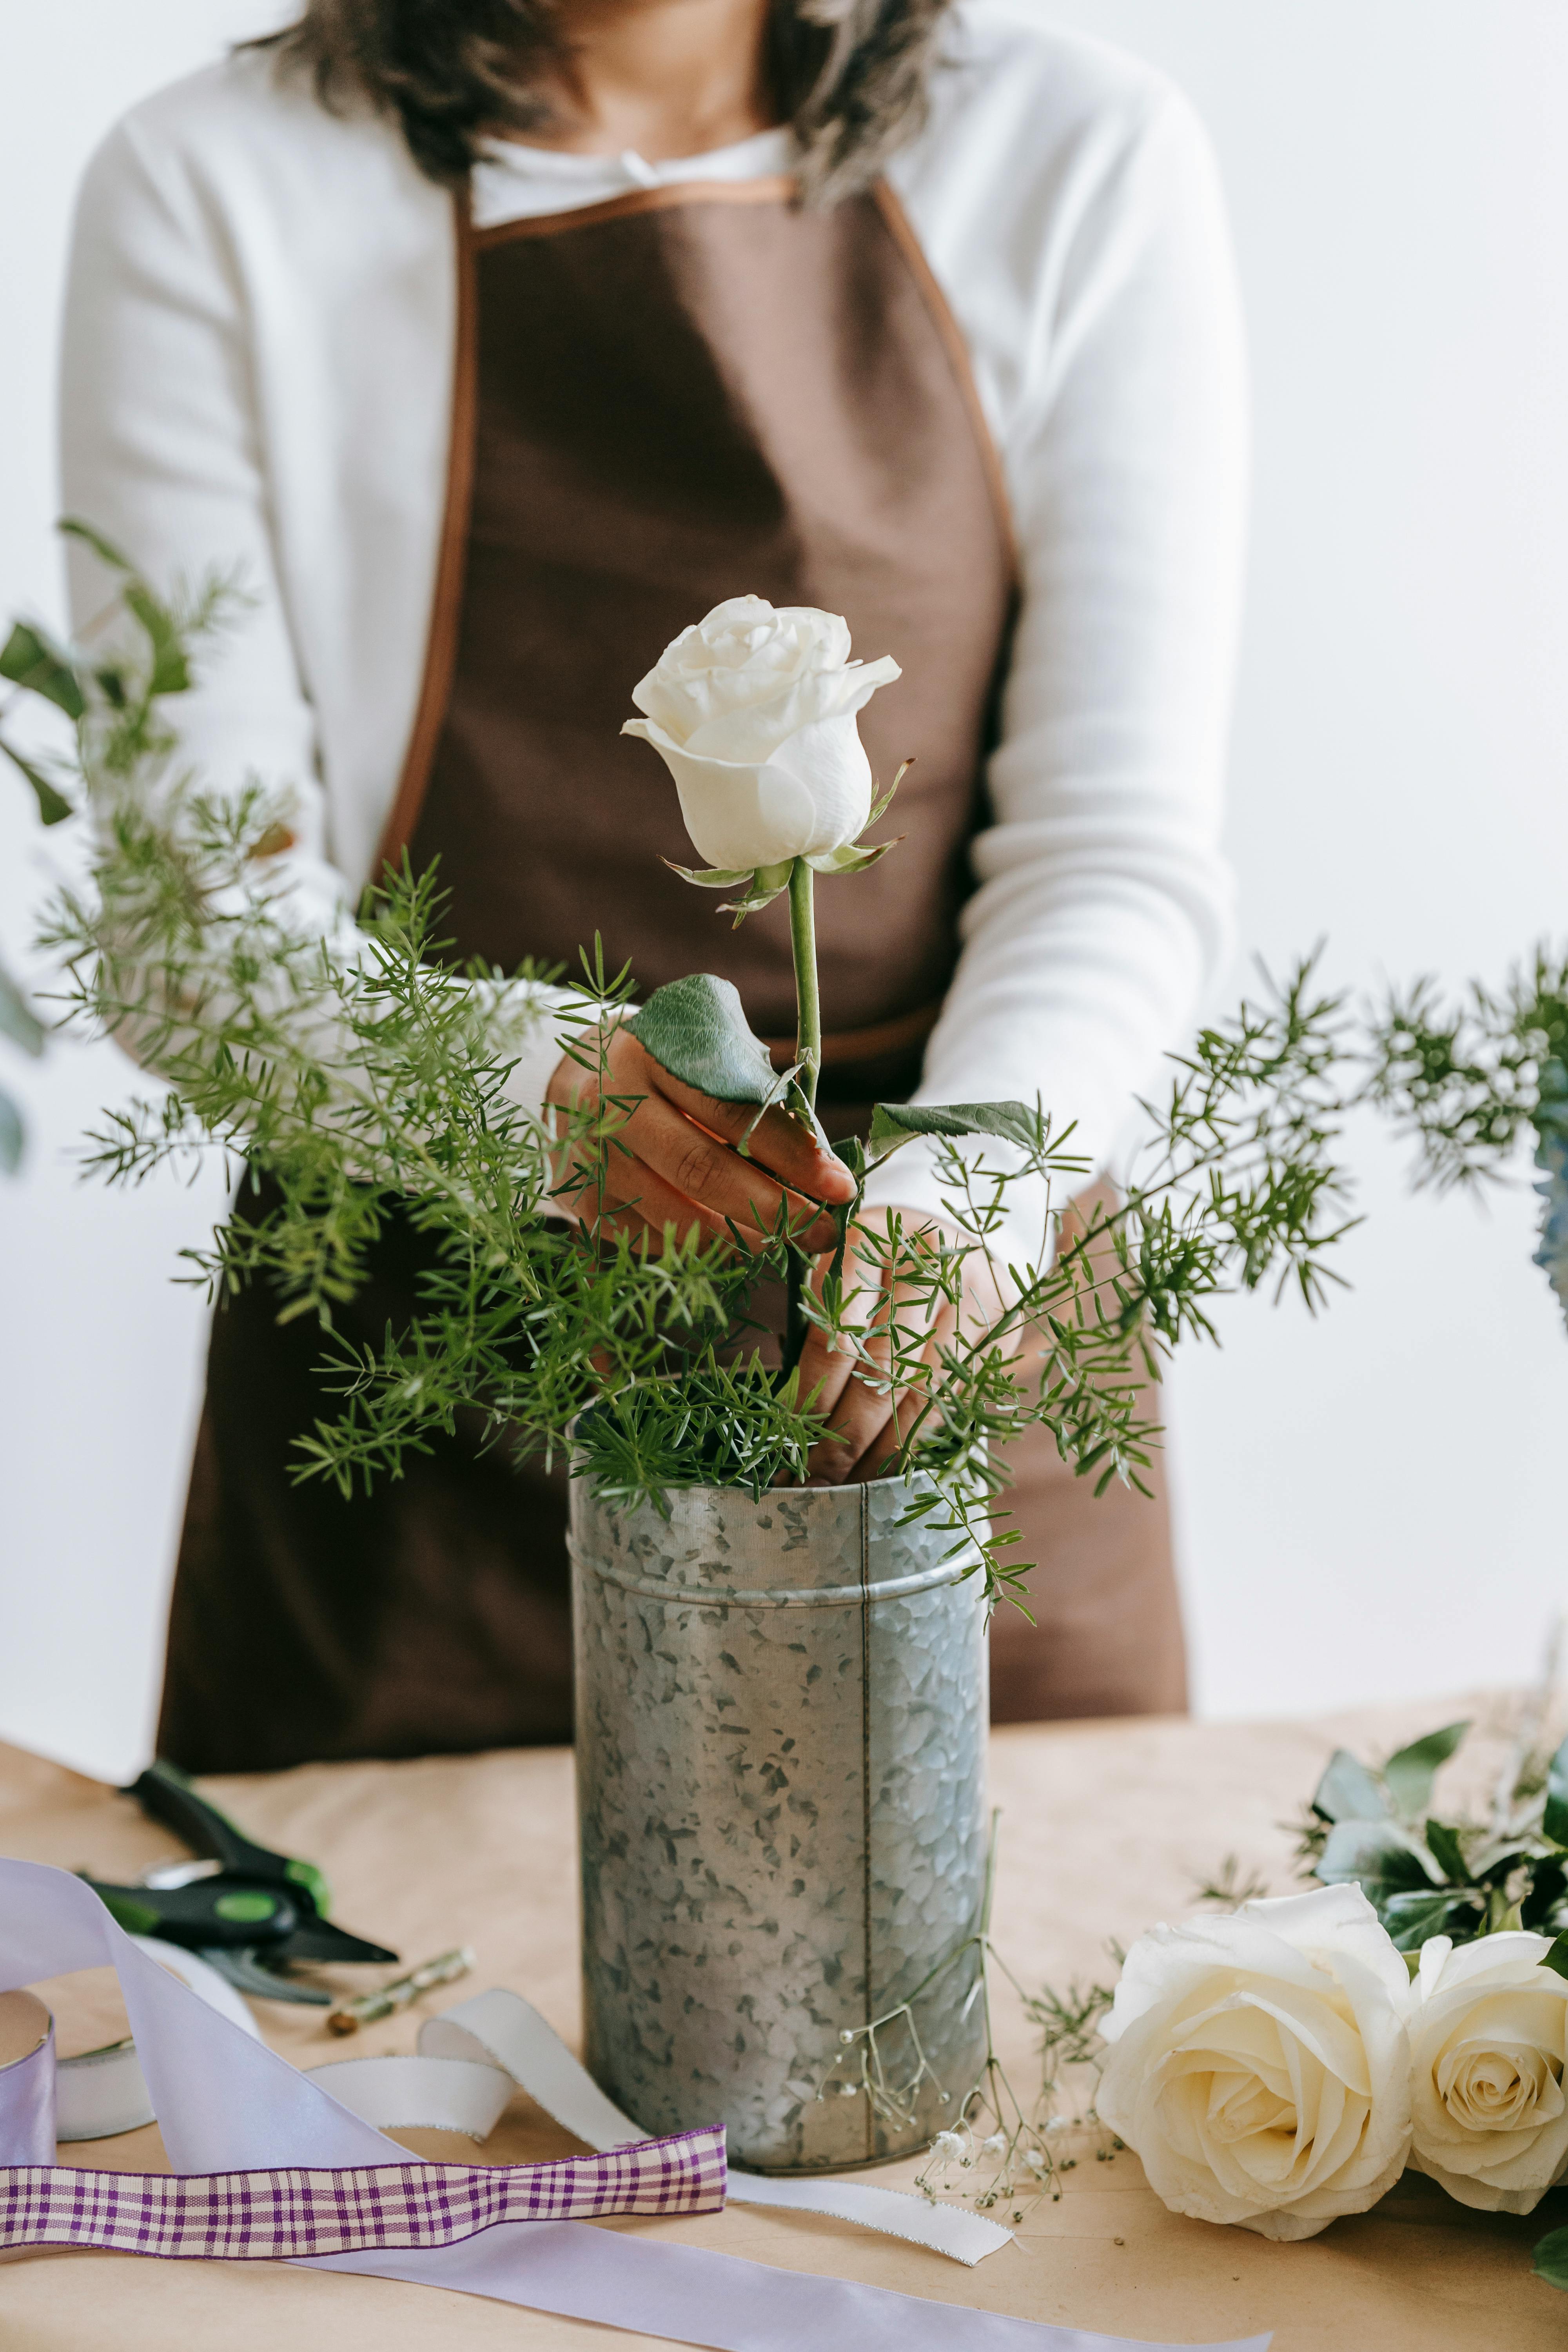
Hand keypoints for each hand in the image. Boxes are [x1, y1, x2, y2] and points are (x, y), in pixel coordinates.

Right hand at [545, 1023, 855, 1251]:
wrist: (570, 1080)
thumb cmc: (664, 1064)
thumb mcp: (702, 1050)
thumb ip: (751, 1086)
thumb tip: (820, 1152)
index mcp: (648, 1055)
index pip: (731, 1111)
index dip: (792, 1152)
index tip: (839, 1183)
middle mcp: (610, 1108)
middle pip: (703, 1171)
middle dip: (775, 1209)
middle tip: (825, 1230)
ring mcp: (591, 1160)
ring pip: (678, 1217)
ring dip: (745, 1239)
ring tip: (791, 1242)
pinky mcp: (582, 1203)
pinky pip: (654, 1241)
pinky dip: (704, 1251)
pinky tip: (740, 1246)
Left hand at [796, 1209, 1013, 1483]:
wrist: (957, 1226)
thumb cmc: (880, 1258)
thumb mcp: (839, 1271)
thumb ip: (823, 1328)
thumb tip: (795, 1418)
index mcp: (870, 1241)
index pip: (837, 1338)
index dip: (814, 1399)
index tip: (793, 1442)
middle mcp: (926, 1263)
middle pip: (881, 1371)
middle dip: (847, 1436)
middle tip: (819, 1478)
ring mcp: (972, 1294)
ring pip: (925, 1391)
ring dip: (887, 1448)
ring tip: (854, 1482)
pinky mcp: (1003, 1325)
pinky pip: (959, 1396)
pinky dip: (926, 1436)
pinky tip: (897, 1462)